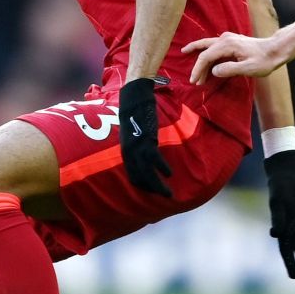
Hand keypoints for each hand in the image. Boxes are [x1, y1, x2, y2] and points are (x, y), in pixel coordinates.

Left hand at [118, 76, 172, 196]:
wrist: (133, 97)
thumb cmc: (134, 113)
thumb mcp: (132, 132)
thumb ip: (136, 143)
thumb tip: (144, 151)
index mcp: (125, 150)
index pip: (132, 175)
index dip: (142, 185)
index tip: (152, 190)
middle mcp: (129, 151)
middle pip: (139, 177)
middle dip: (151, 189)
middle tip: (163, 196)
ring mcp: (137, 147)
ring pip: (146, 172)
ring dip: (157, 185)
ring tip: (168, 193)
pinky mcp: (146, 140)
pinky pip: (154, 159)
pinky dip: (162, 168)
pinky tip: (169, 174)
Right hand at [183, 31, 287, 83]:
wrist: (275, 50)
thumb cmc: (264, 61)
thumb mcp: (249, 68)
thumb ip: (230, 69)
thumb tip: (214, 71)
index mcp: (228, 44)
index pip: (206, 56)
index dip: (198, 69)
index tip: (194, 81)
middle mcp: (225, 38)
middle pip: (204, 49)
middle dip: (197, 65)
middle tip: (193, 80)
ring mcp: (228, 38)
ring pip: (207, 46)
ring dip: (200, 59)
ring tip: (196, 74)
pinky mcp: (231, 40)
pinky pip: (213, 46)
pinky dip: (206, 53)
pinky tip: (203, 60)